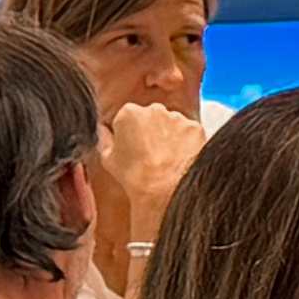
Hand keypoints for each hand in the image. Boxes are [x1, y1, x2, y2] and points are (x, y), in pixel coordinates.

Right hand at [93, 99, 205, 251]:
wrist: (164, 188)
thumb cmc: (134, 175)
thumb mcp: (108, 159)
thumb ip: (105, 139)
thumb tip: (103, 130)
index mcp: (129, 113)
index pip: (129, 117)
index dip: (131, 134)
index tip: (134, 148)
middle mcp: (154, 109)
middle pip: (152, 117)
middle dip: (152, 131)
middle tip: (151, 155)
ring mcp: (177, 117)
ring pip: (173, 124)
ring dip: (171, 137)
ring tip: (167, 160)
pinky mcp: (196, 128)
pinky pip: (190, 134)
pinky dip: (188, 144)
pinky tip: (180, 160)